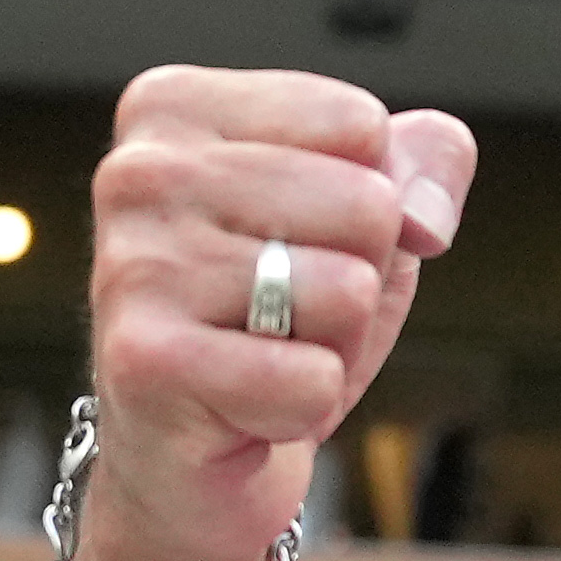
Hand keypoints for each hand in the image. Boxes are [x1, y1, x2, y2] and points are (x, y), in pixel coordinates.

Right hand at [81, 68, 475, 560]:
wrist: (197, 452)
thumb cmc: (281, 315)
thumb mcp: (369, 216)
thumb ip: (426, 164)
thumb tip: (423, 218)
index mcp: (175, 108)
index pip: (361, 126)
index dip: (373, 202)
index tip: (304, 241)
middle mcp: (138, 172)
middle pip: (367, 205)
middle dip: (361, 278)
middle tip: (290, 314)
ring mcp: (134, 265)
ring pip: (349, 292)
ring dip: (335, 345)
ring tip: (267, 353)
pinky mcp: (146, 361)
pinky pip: (314, 380)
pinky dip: (306, 407)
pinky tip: (246, 406)